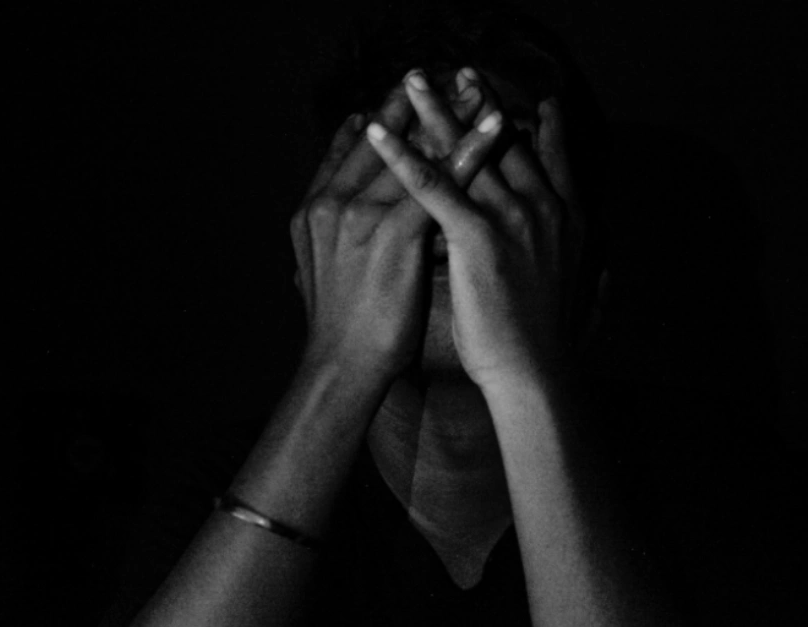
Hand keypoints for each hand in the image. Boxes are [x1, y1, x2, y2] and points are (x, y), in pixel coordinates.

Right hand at [291, 71, 500, 379]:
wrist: (341, 366)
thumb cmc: (343, 327)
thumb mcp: (325, 270)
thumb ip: (337, 236)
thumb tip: (348, 219)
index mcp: (314, 209)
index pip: (347, 151)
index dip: (378, 122)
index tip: (399, 97)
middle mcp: (332, 202)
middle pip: (380, 139)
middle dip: (416, 108)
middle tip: (446, 78)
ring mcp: (358, 214)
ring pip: (411, 153)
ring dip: (449, 118)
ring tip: (478, 92)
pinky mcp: (390, 232)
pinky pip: (438, 181)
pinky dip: (468, 151)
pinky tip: (494, 129)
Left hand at [365, 85, 585, 389]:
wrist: (537, 371)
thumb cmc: (546, 339)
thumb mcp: (569, 284)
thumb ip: (568, 257)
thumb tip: (572, 255)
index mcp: (567, 216)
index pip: (551, 157)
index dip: (541, 127)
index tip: (535, 103)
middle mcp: (545, 206)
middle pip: (504, 141)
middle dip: (479, 103)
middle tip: (459, 71)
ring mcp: (513, 217)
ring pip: (467, 151)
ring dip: (435, 111)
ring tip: (411, 81)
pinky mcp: (479, 236)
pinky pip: (434, 184)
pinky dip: (402, 155)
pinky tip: (378, 133)